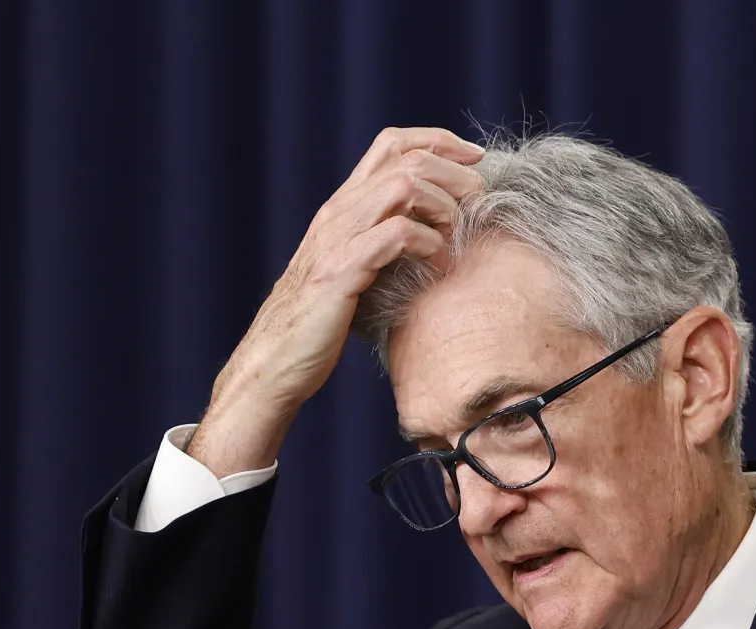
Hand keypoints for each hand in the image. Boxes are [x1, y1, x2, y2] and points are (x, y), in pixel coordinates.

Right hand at [190, 126, 485, 477]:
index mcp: (345, 206)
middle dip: (454, 173)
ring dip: (443, 206)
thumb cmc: (322, 321)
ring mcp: (337, 239)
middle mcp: (339, 212)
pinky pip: (395, 236)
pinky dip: (428, 244)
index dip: (438, 140)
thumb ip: (383, 241)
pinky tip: (439, 265)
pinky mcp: (341, 272)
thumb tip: (435, 232)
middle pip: (406, 159)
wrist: (276, 361)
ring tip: (458, 235)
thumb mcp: (355, 268)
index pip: (392, 144)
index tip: (475, 159)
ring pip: (402, 186)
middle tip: (479, 201)